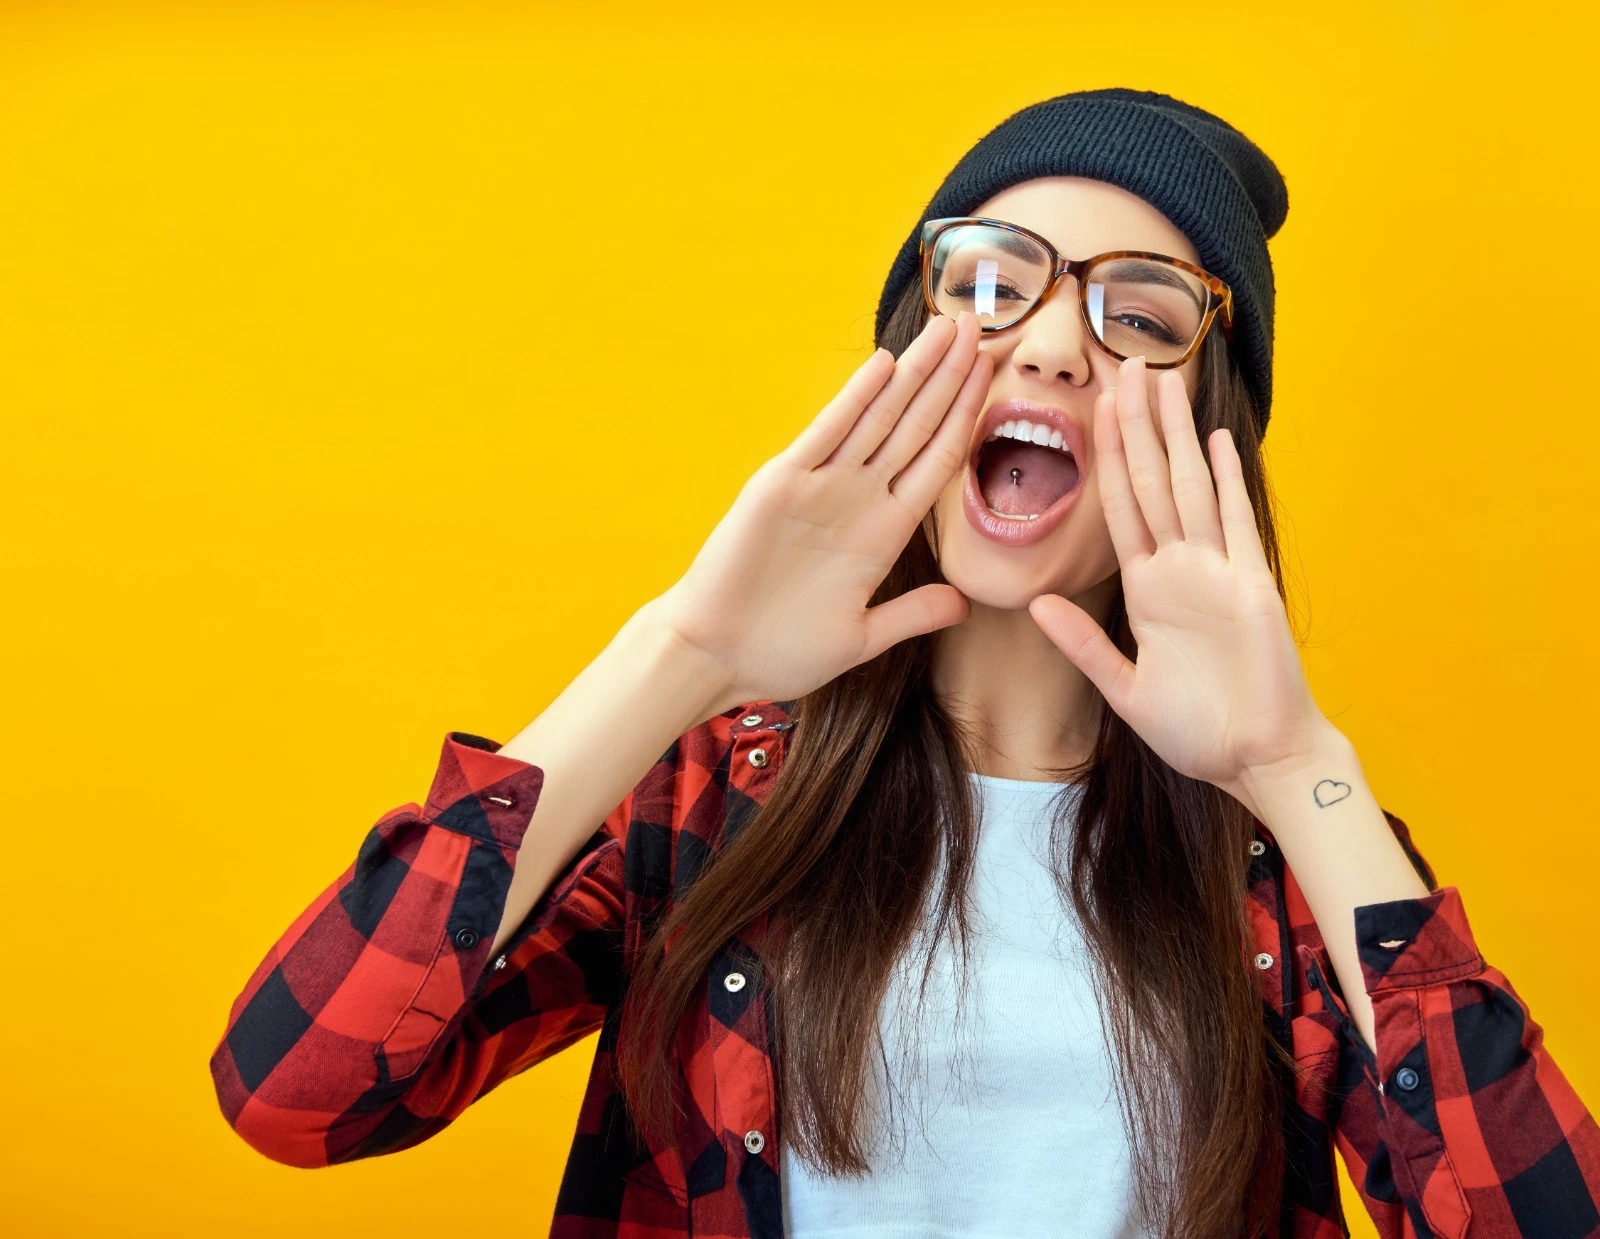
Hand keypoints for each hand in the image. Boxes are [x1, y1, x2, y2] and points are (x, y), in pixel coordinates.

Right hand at [652, 312, 992, 713]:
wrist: (716, 658)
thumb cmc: (781, 651)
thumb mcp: (862, 637)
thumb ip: (912, 614)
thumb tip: (965, 605)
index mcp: (883, 534)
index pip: (937, 460)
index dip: (966, 417)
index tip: (993, 377)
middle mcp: (857, 500)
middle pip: (915, 425)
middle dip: (948, 377)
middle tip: (977, 326)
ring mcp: (820, 488)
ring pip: (880, 418)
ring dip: (915, 373)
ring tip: (947, 328)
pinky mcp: (780, 486)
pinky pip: (826, 435)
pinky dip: (855, 399)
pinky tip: (884, 365)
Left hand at [1026, 356, 1328, 815]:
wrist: (1258, 759)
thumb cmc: (1197, 731)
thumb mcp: (1125, 688)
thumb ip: (1083, 645)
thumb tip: (1034, 606)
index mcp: (1147, 591)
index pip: (1120, 508)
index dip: (1106, 459)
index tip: (1093, 409)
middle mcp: (1181, 571)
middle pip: (1152, 482)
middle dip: (1138, 426)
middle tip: (1126, 365)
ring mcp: (1218, 574)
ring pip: (1189, 489)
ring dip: (1174, 436)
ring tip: (1163, 382)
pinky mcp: (1251, 588)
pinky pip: (1236, 525)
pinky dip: (1226, 483)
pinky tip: (1215, 441)